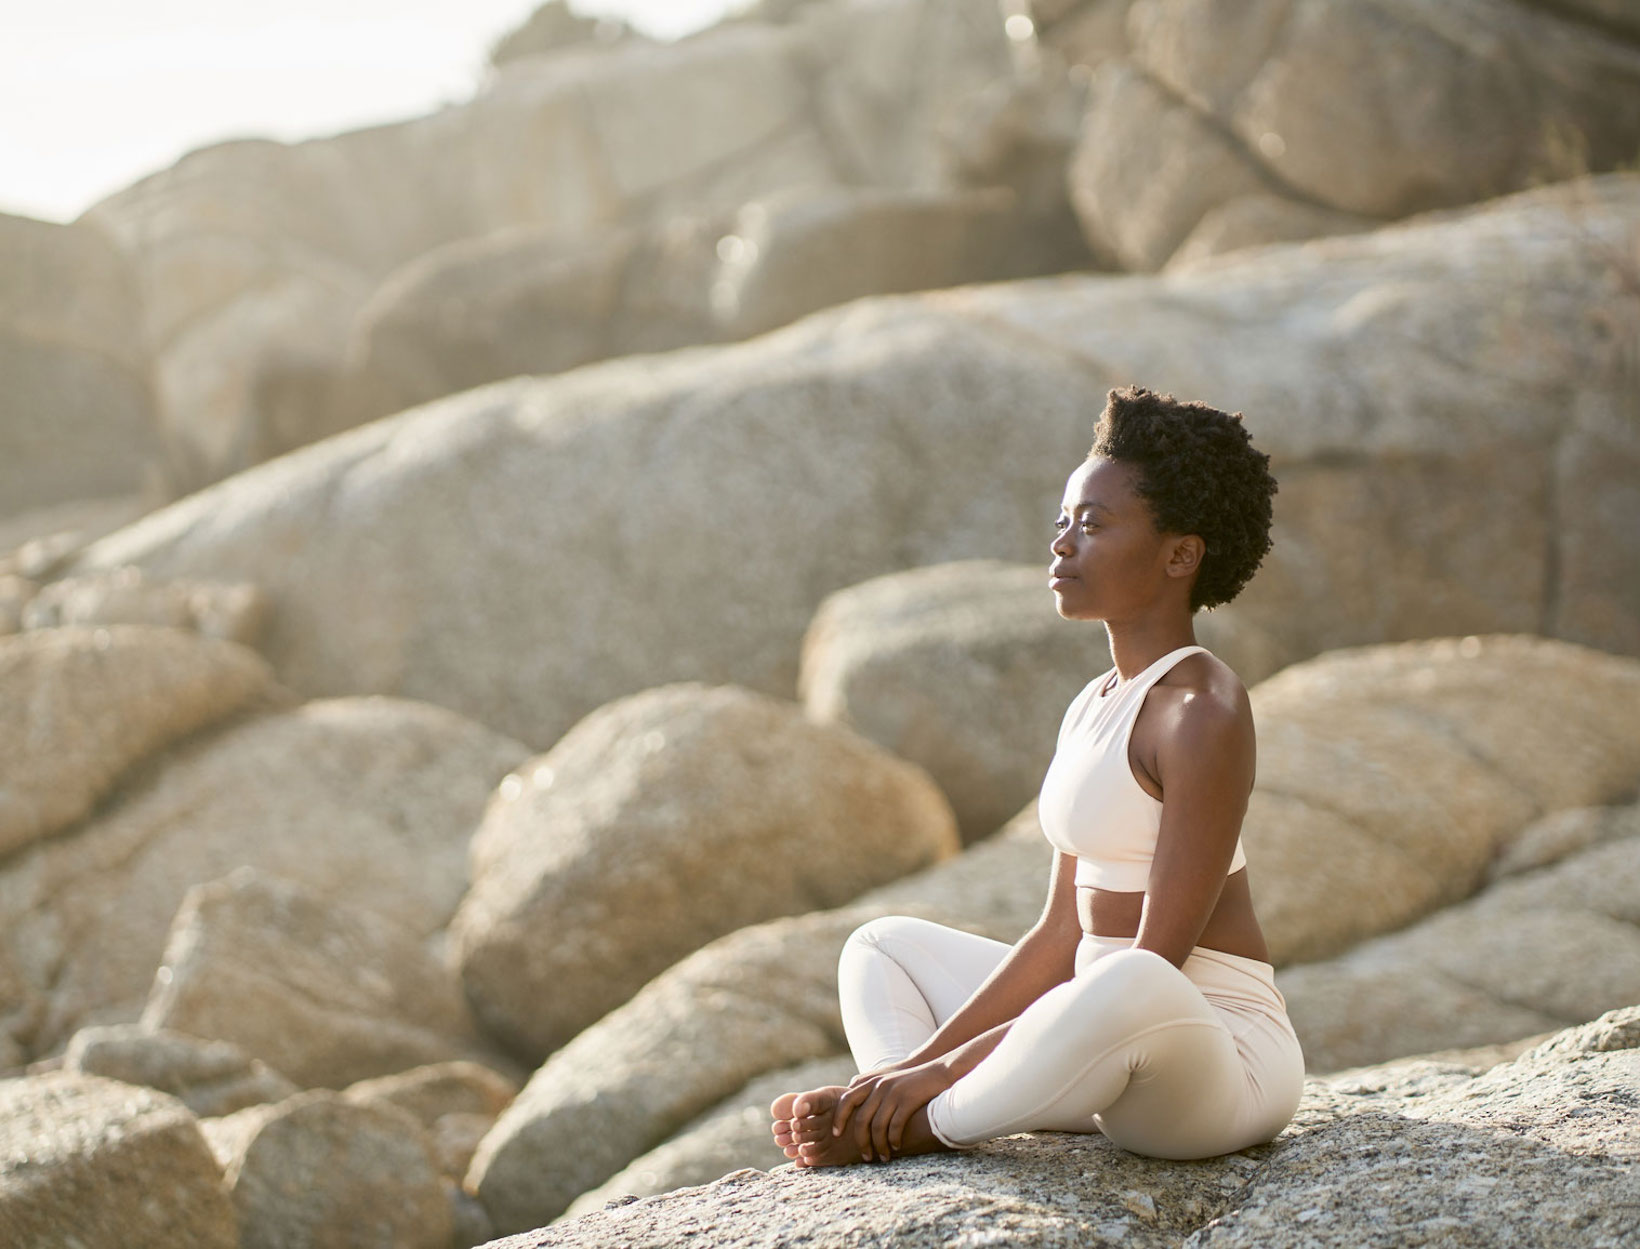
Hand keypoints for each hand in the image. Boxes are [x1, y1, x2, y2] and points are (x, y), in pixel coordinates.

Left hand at [832, 1061, 952, 1161]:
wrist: (938, 1071)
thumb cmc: (911, 1081)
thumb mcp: (887, 1080)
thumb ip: (870, 1090)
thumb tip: (854, 1108)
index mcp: (870, 1081)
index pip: (846, 1100)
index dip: (839, 1119)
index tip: (837, 1135)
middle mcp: (879, 1085)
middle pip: (861, 1119)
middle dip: (861, 1142)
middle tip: (866, 1156)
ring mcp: (893, 1092)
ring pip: (878, 1126)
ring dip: (879, 1146)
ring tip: (883, 1157)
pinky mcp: (907, 1099)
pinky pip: (895, 1126)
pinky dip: (893, 1140)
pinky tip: (896, 1147)